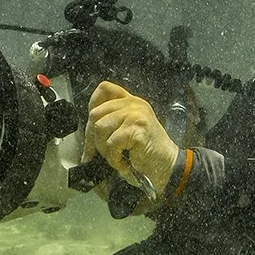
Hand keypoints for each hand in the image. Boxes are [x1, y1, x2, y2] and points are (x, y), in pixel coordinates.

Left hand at [83, 82, 179, 202]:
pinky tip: (124, 163)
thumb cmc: (146, 152)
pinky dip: (114, 158)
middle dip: (93, 138)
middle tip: (101, 152)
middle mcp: (134, 104)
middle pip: (95, 113)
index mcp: (131, 101)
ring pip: (100, 128)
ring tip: (117, 157)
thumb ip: (112, 121)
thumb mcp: (128, 129)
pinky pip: (111, 143)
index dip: (92, 105)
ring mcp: (136, 115)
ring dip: (104, 150)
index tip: (92, 126)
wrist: (167, 165)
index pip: (104, 89)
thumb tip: (86, 131)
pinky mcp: (137, 129)